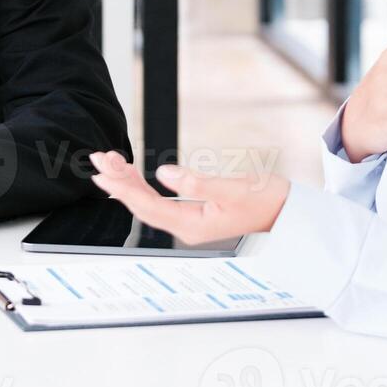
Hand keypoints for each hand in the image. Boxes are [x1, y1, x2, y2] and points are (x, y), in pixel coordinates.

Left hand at [86, 150, 288, 244]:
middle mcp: (187, 227)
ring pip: (149, 201)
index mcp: (194, 225)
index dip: (123, 189)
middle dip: (119, 181)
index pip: (148, 206)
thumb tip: (164, 173)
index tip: (104, 172)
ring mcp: (189, 221)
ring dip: (128, 181)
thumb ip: (198, 182)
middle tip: (99, 159)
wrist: (288, 211)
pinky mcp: (194, 212)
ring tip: (110, 161)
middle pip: (143, 204)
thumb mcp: (234, 188)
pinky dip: (143, 184)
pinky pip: (159, 200)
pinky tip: (131, 174)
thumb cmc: (267, 200)